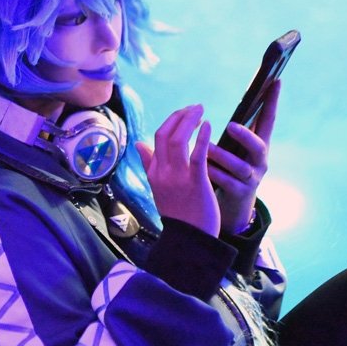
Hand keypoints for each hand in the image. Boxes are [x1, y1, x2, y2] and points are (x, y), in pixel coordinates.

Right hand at [136, 104, 219, 236]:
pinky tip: (207, 125)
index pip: (156, 138)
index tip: (183, 114)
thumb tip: (139, 144)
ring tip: (200, 111)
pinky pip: (197, 155)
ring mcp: (178, 177)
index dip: (170, 122)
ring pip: (178, 140)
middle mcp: (163, 172)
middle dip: (180, 116)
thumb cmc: (178, 213)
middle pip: (165, 135)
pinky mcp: (196, 182)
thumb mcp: (158, 187)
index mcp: (154, 172)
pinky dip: (201, 137)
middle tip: (195, 107)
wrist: (189, 238)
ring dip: (189, 121)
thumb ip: (149, 164)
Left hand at [207, 79, 279, 234]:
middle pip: (259, 146)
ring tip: (205, 148)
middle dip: (246, 135)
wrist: (229, 208)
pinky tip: (201, 168)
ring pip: (240, 167)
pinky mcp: (241, 194)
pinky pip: (227, 183)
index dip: (272, 102)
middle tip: (230, 126)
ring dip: (223, 156)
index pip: (268, 120)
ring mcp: (252, 179)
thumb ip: (230, 132)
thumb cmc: (227, 171)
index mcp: (257, 146)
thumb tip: (217, 106)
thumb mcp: (231, 149)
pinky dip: (213, 174)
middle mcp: (259, 161)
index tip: (275, 81)